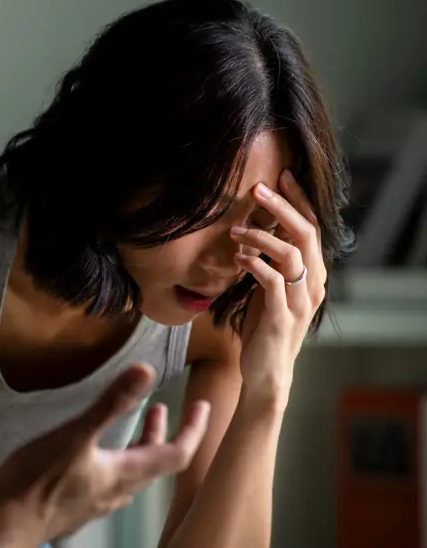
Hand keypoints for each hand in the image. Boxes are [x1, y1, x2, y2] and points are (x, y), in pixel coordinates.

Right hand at [0, 363, 209, 547]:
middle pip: (155, 463)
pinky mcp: (79, 503)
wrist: (6, 524)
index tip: (202, 406)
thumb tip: (146, 370)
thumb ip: (111, 404)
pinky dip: (117, 456)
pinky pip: (111, 479)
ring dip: (140, 444)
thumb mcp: (75, 435)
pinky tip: (96, 449)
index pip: (176, 453)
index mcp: (126, 473)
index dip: (193, 429)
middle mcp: (119, 490)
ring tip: (135, 423)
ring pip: (132, 472)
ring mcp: (98, 499)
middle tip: (163, 407)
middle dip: (162, 432)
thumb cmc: (38, 482)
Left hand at [229, 169, 326, 402]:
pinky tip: (238, 257)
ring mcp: (299, 301)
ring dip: (261, 236)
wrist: (266, 371)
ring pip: (290, 254)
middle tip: (257, 187)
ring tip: (235, 230)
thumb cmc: (264, 324)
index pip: (311, 227)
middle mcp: (313, 284)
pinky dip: (254, 264)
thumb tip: (257, 224)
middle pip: (305, 233)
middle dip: (282, 206)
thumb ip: (270, 259)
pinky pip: (272, 281)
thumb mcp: (269, 286)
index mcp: (312, 273)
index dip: (297, 200)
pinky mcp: (282, 317)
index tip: (280, 176)